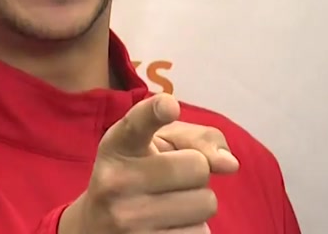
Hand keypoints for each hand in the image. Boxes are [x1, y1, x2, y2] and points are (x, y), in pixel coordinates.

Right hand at [59, 94, 238, 233]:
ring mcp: (128, 219)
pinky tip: (168, 227)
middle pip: (198, 167)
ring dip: (196, 204)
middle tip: (167, 182)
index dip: (154, 113)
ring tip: (167, 206)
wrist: (98, 227)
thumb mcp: (157, 146)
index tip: (169, 106)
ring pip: (206, 204)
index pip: (136, 125)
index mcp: (117, 147)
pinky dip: (193, 230)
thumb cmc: (139, 176)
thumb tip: (230, 164)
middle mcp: (116, 181)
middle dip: (195, 173)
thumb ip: (196, 139)